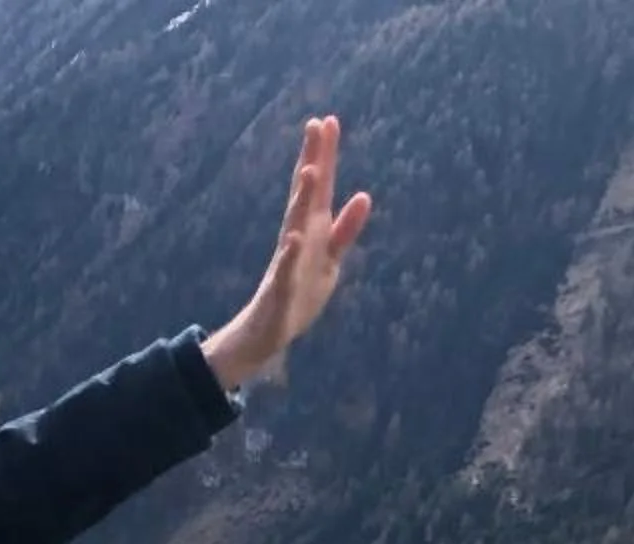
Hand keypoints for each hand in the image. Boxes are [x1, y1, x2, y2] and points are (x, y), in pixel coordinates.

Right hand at [206, 116, 372, 390]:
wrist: (269, 333)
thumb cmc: (300, 292)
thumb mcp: (331, 258)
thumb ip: (346, 229)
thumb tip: (364, 195)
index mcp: (312, 230)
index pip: (319, 186)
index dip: (323, 155)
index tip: (327, 120)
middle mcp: (297, 238)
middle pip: (307, 195)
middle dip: (313, 161)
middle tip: (317, 124)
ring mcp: (288, 262)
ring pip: (295, 226)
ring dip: (301, 200)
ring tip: (309, 172)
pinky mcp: (280, 290)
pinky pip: (285, 271)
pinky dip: (289, 255)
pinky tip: (293, 239)